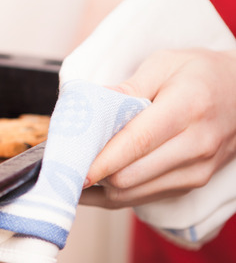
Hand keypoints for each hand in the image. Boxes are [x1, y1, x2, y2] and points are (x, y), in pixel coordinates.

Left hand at [80, 48, 235, 207]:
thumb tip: (91, 109)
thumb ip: (127, 88)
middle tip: (63, 164)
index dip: (100, 160)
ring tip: (73, 173)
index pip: (137, 143)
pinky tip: (93, 181)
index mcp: (188, 108)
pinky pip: (141, 199)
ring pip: (132, 194)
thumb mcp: (164, 64)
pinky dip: (113, 194)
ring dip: (99, 188)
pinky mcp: (191, 185)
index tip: (70, 166)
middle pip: (130, 176)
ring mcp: (196, 171)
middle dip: (92, 174)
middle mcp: (196, 145)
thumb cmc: (199, 74)